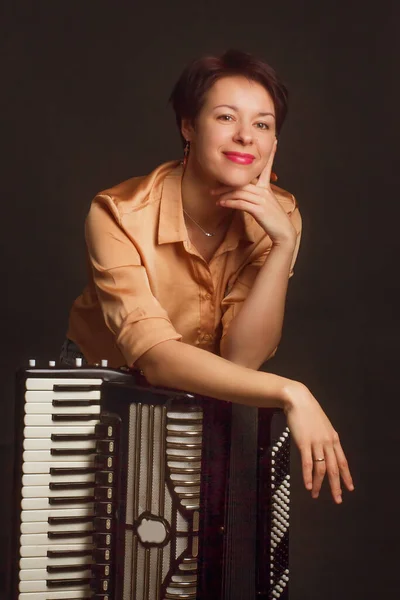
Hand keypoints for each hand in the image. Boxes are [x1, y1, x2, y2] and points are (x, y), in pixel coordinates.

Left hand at [211, 140, 296, 245]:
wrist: (283, 231)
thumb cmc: (273, 219)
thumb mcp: (266, 204)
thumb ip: (255, 197)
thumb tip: (242, 196)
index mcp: (267, 188)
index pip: (267, 168)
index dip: (271, 156)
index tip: (275, 142)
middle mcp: (264, 191)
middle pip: (242, 182)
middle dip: (226, 185)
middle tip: (213, 187)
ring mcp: (262, 200)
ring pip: (240, 192)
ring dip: (225, 194)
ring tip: (214, 197)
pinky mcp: (258, 210)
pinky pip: (241, 203)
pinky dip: (229, 203)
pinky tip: (222, 204)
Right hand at [282, 381, 354, 503]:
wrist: (298, 400)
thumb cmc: (308, 412)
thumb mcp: (322, 426)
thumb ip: (325, 439)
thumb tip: (326, 451)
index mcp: (333, 439)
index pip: (342, 461)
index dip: (346, 476)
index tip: (349, 488)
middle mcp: (328, 442)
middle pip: (334, 468)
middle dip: (336, 486)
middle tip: (338, 499)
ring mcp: (316, 443)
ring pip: (321, 468)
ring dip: (319, 484)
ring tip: (315, 495)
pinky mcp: (304, 442)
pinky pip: (308, 463)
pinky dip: (308, 476)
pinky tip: (307, 485)